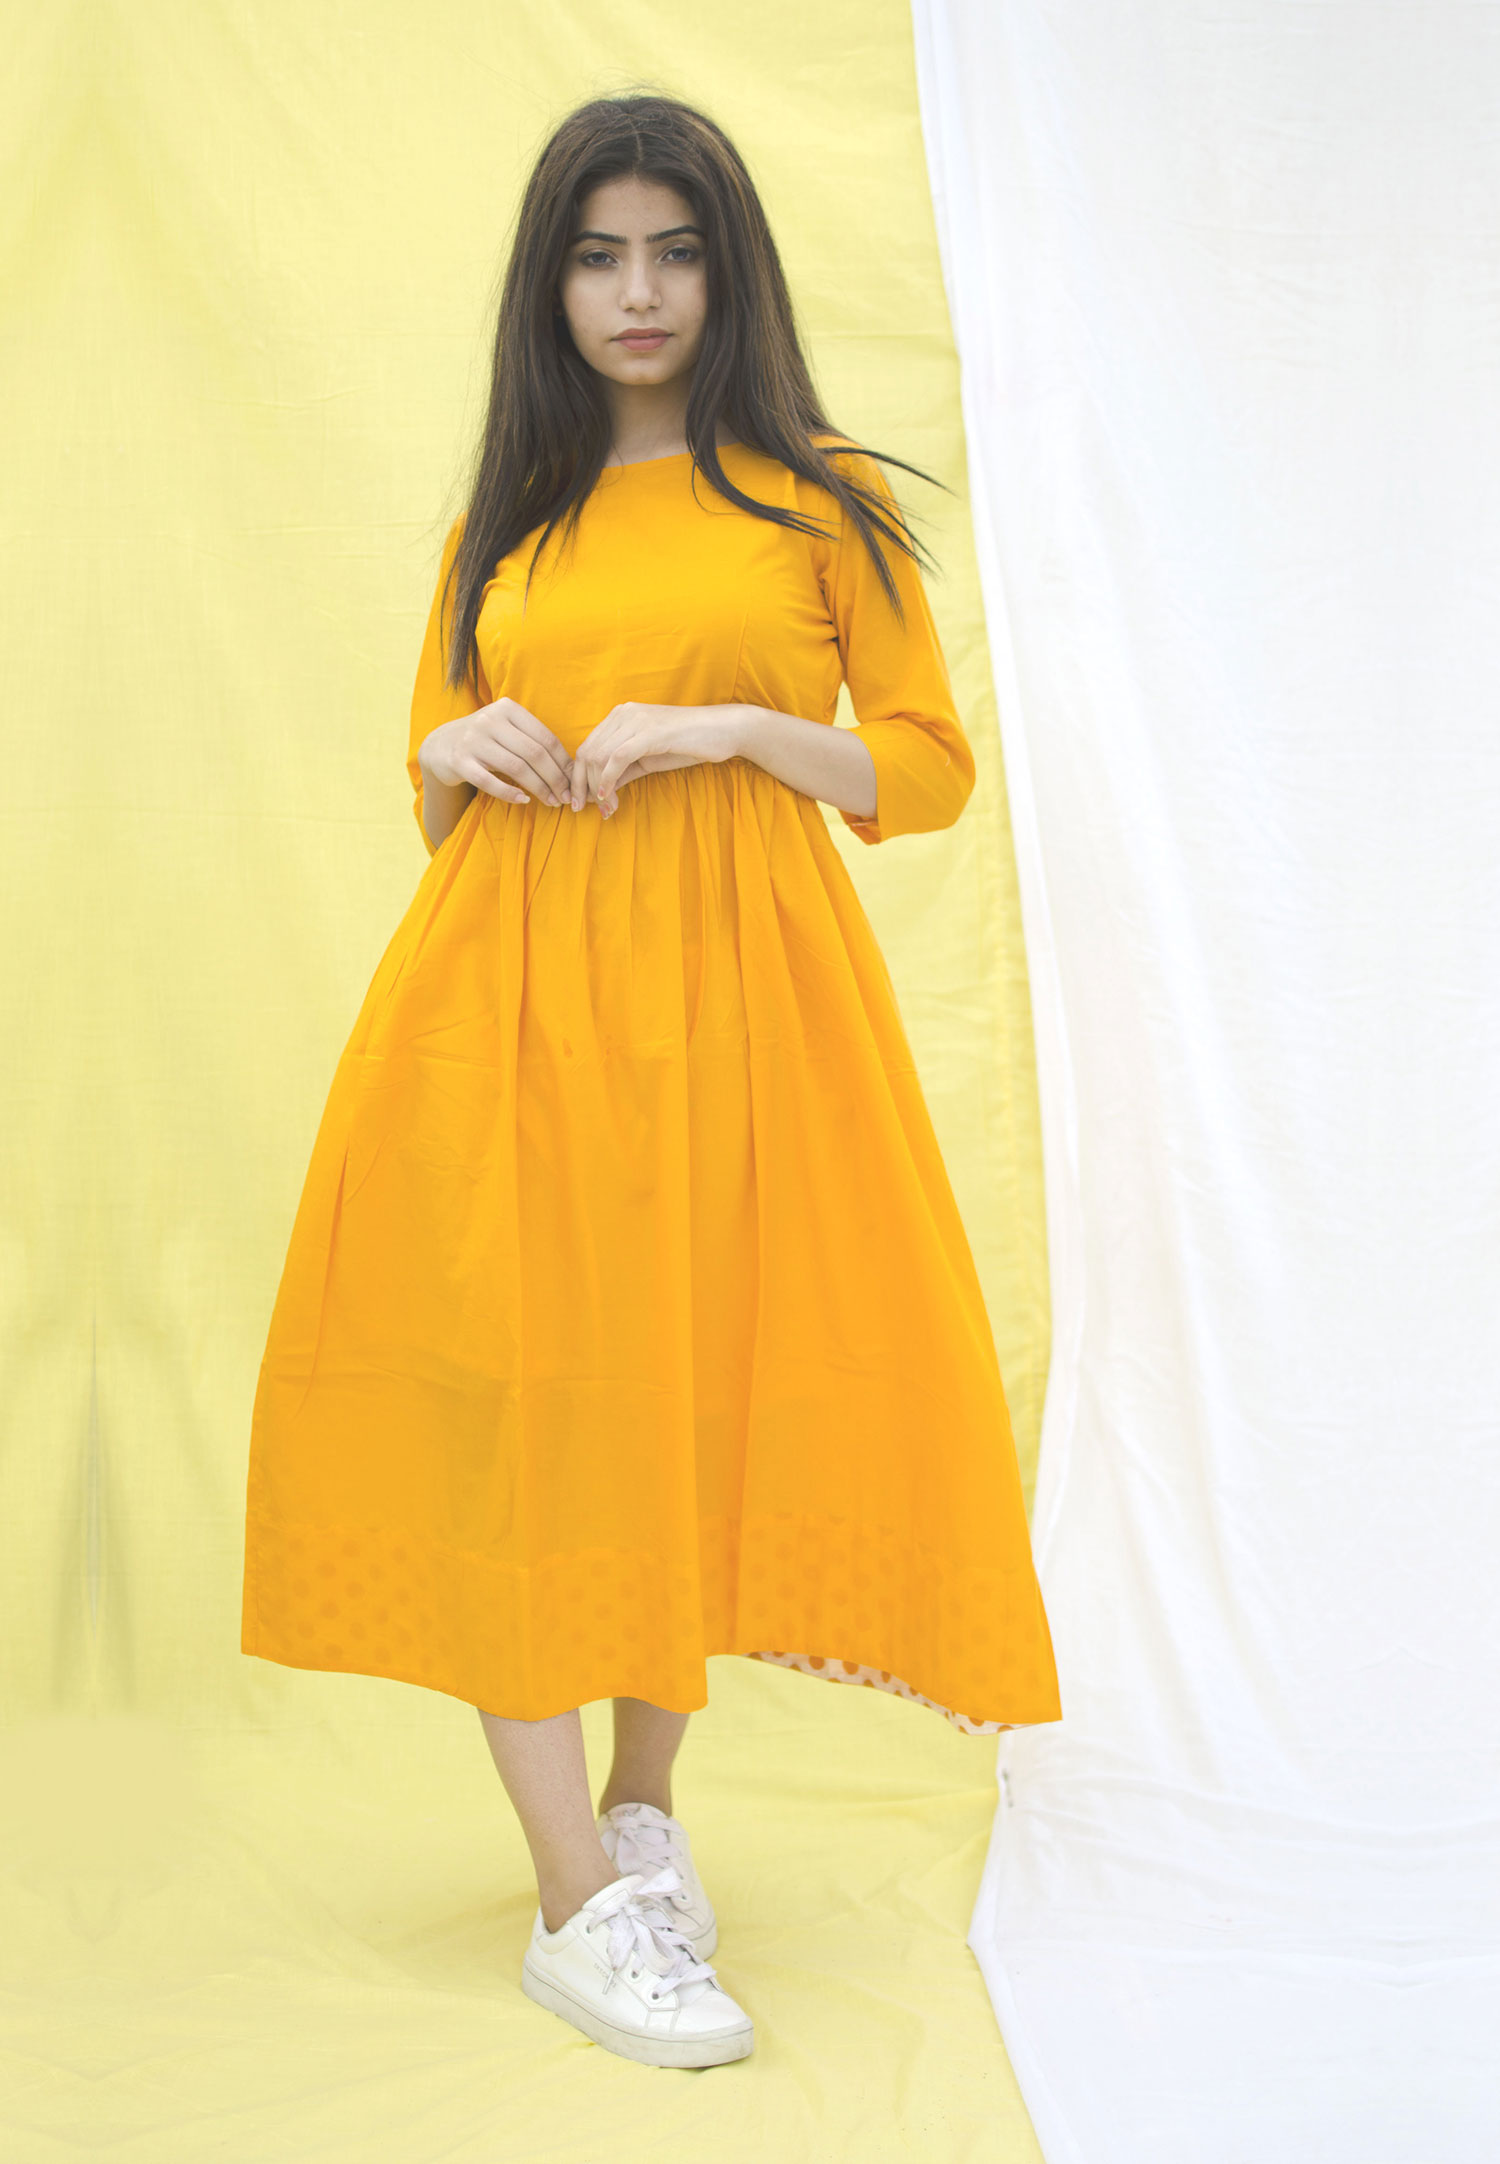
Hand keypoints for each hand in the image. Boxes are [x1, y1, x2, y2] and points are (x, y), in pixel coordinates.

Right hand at [420, 697, 572, 807]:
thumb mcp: (507, 730)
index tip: (573, 781)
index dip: (563, 762)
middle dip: (555, 778)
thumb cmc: (485, 740)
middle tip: (565, 797)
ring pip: (516, 767)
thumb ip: (533, 741)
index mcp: (507, 708)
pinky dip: (509, 793)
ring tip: (551, 801)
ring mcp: (473, 740)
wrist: (441, 745)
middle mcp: (489, 720)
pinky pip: (489, 781)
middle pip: (534, 753)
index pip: (545, 737)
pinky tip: (523, 800)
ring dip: (538, 788)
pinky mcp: (459, 761)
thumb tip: (569, 769)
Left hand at [569, 703, 743, 815]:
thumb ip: (624, 772)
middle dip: (582, 785)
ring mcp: (636, 720)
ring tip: (605, 809)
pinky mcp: (649, 732)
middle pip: (587, 752)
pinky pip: (617, 758)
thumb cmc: (689, 744)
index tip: (582, 801)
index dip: (579, 777)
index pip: (587, 747)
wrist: (724, 730)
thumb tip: (600, 792)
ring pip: (598, 756)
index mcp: (621, 716)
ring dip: (596, 788)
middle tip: (585, 810)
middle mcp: (623, 714)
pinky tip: (608, 797)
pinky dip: (607, 780)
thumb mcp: (649, 760)